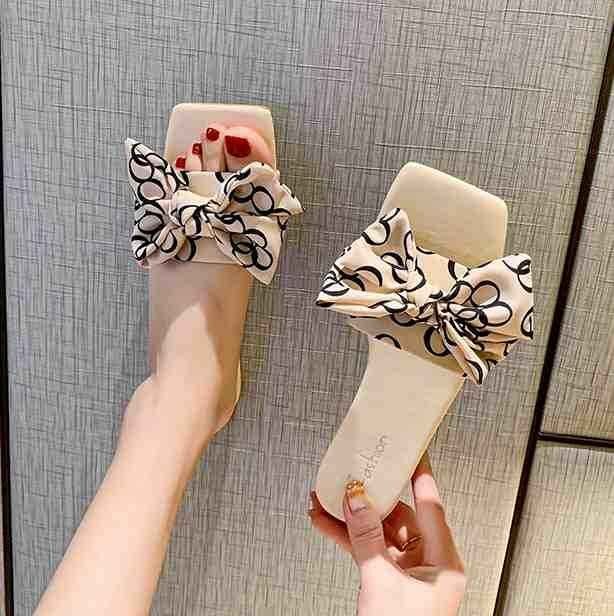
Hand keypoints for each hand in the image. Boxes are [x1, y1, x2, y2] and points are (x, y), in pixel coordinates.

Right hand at [309, 455, 465, 615]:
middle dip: (369, 497)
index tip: (413, 448)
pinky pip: (369, 549)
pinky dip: (349, 537)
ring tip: (328, 499)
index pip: (431, 504)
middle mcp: (429, 563)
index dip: (420, 473)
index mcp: (444, 561)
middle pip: (399, 515)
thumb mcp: (380, 580)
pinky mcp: (390, 579)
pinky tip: (328, 524)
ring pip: (379, 531)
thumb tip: (357, 499)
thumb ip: (366, 536)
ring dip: (352, 517)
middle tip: (353, 476)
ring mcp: (409, 571)